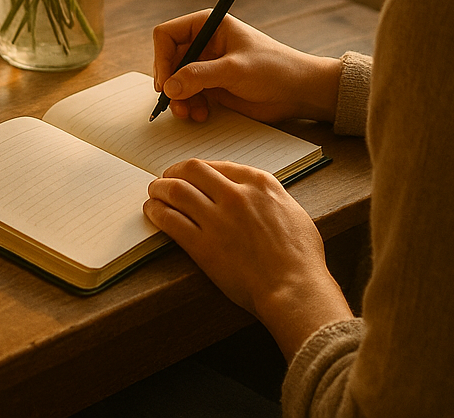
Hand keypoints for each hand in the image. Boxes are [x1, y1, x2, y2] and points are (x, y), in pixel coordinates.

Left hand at [144, 159, 352, 358]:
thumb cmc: (301, 257)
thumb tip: (256, 195)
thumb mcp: (292, 211)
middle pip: (193, 170)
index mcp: (259, 183)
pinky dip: (157, 212)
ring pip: (177, 190)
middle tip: (165, 179)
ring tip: (153, 194)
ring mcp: (218, 218)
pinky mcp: (203, 245)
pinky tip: (152, 212)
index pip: (218, 165)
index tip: (190, 174)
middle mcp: (236, 194)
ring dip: (159, 189)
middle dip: (174, 172)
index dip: (198, 169)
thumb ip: (270, 197)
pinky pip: (170, 220)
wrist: (294, 289)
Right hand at [153, 12, 341, 122]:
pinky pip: (188, 94)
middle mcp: (205, 42)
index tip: (165, 82)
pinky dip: (189, 105)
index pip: (167, 34)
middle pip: (168, 60)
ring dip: (178, 98)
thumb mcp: (235, 69)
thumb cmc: (274, 69)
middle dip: (170, 83)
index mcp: (209, 24)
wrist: (298, 91)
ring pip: (175, 80)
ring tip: (190, 113)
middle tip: (175, 103)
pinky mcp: (213, 84)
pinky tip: (201, 114)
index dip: (161, 58)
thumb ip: (199, 76)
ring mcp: (207, 64)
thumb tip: (168, 87)